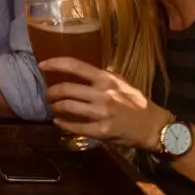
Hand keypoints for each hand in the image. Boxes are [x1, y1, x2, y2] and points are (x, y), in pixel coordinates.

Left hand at [39, 57, 171, 149]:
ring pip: (67, 107)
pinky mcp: (102, 130)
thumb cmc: (137, 102)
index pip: (75, 66)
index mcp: (106, 78)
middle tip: (47, 95)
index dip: (55, 64)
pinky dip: (63, 124)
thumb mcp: (121, 82)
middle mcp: (103, 93)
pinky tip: (59, 123)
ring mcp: (102, 112)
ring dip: (55, 108)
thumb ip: (102, 76)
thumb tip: (80, 71)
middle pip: (66, 89)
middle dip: (51, 92)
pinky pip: (76, 127)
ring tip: (53, 108)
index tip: (41, 65)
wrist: (153, 126)